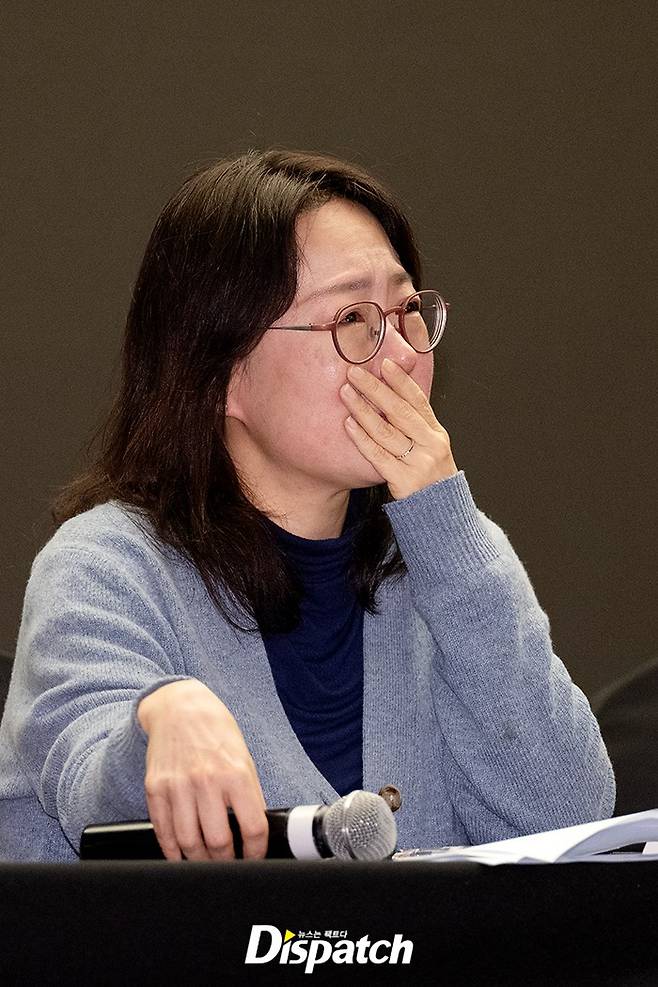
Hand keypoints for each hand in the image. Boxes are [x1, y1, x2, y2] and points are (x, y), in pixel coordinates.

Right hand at [137, 679, 267, 860]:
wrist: (180, 707)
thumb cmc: (216, 733)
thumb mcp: (244, 759)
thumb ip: (249, 795)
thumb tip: (255, 833)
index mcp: (236, 773)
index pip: (252, 828)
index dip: (256, 852)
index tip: (254, 858)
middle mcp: (206, 780)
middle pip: (218, 843)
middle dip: (226, 863)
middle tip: (229, 865)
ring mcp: (178, 785)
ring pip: (189, 843)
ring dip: (199, 862)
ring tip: (206, 864)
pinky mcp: (155, 788)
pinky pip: (163, 831)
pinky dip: (172, 851)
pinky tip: (180, 855)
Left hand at [339, 358, 457, 499]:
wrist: (441, 514)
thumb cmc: (429, 479)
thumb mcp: (431, 449)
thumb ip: (415, 426)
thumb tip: (390, 397)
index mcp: (436, 433)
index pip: (418, 400)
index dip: (401, 380)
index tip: (384, 363)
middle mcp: (431, 445)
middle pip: (400, 411)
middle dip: (375, 389)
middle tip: (355, 372)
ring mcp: (418, 463)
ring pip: (386, 431)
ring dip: (363, 409)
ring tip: (346, 393)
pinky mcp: (404, 481)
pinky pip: (378, 455)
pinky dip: (361, 438)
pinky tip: (348, 424)